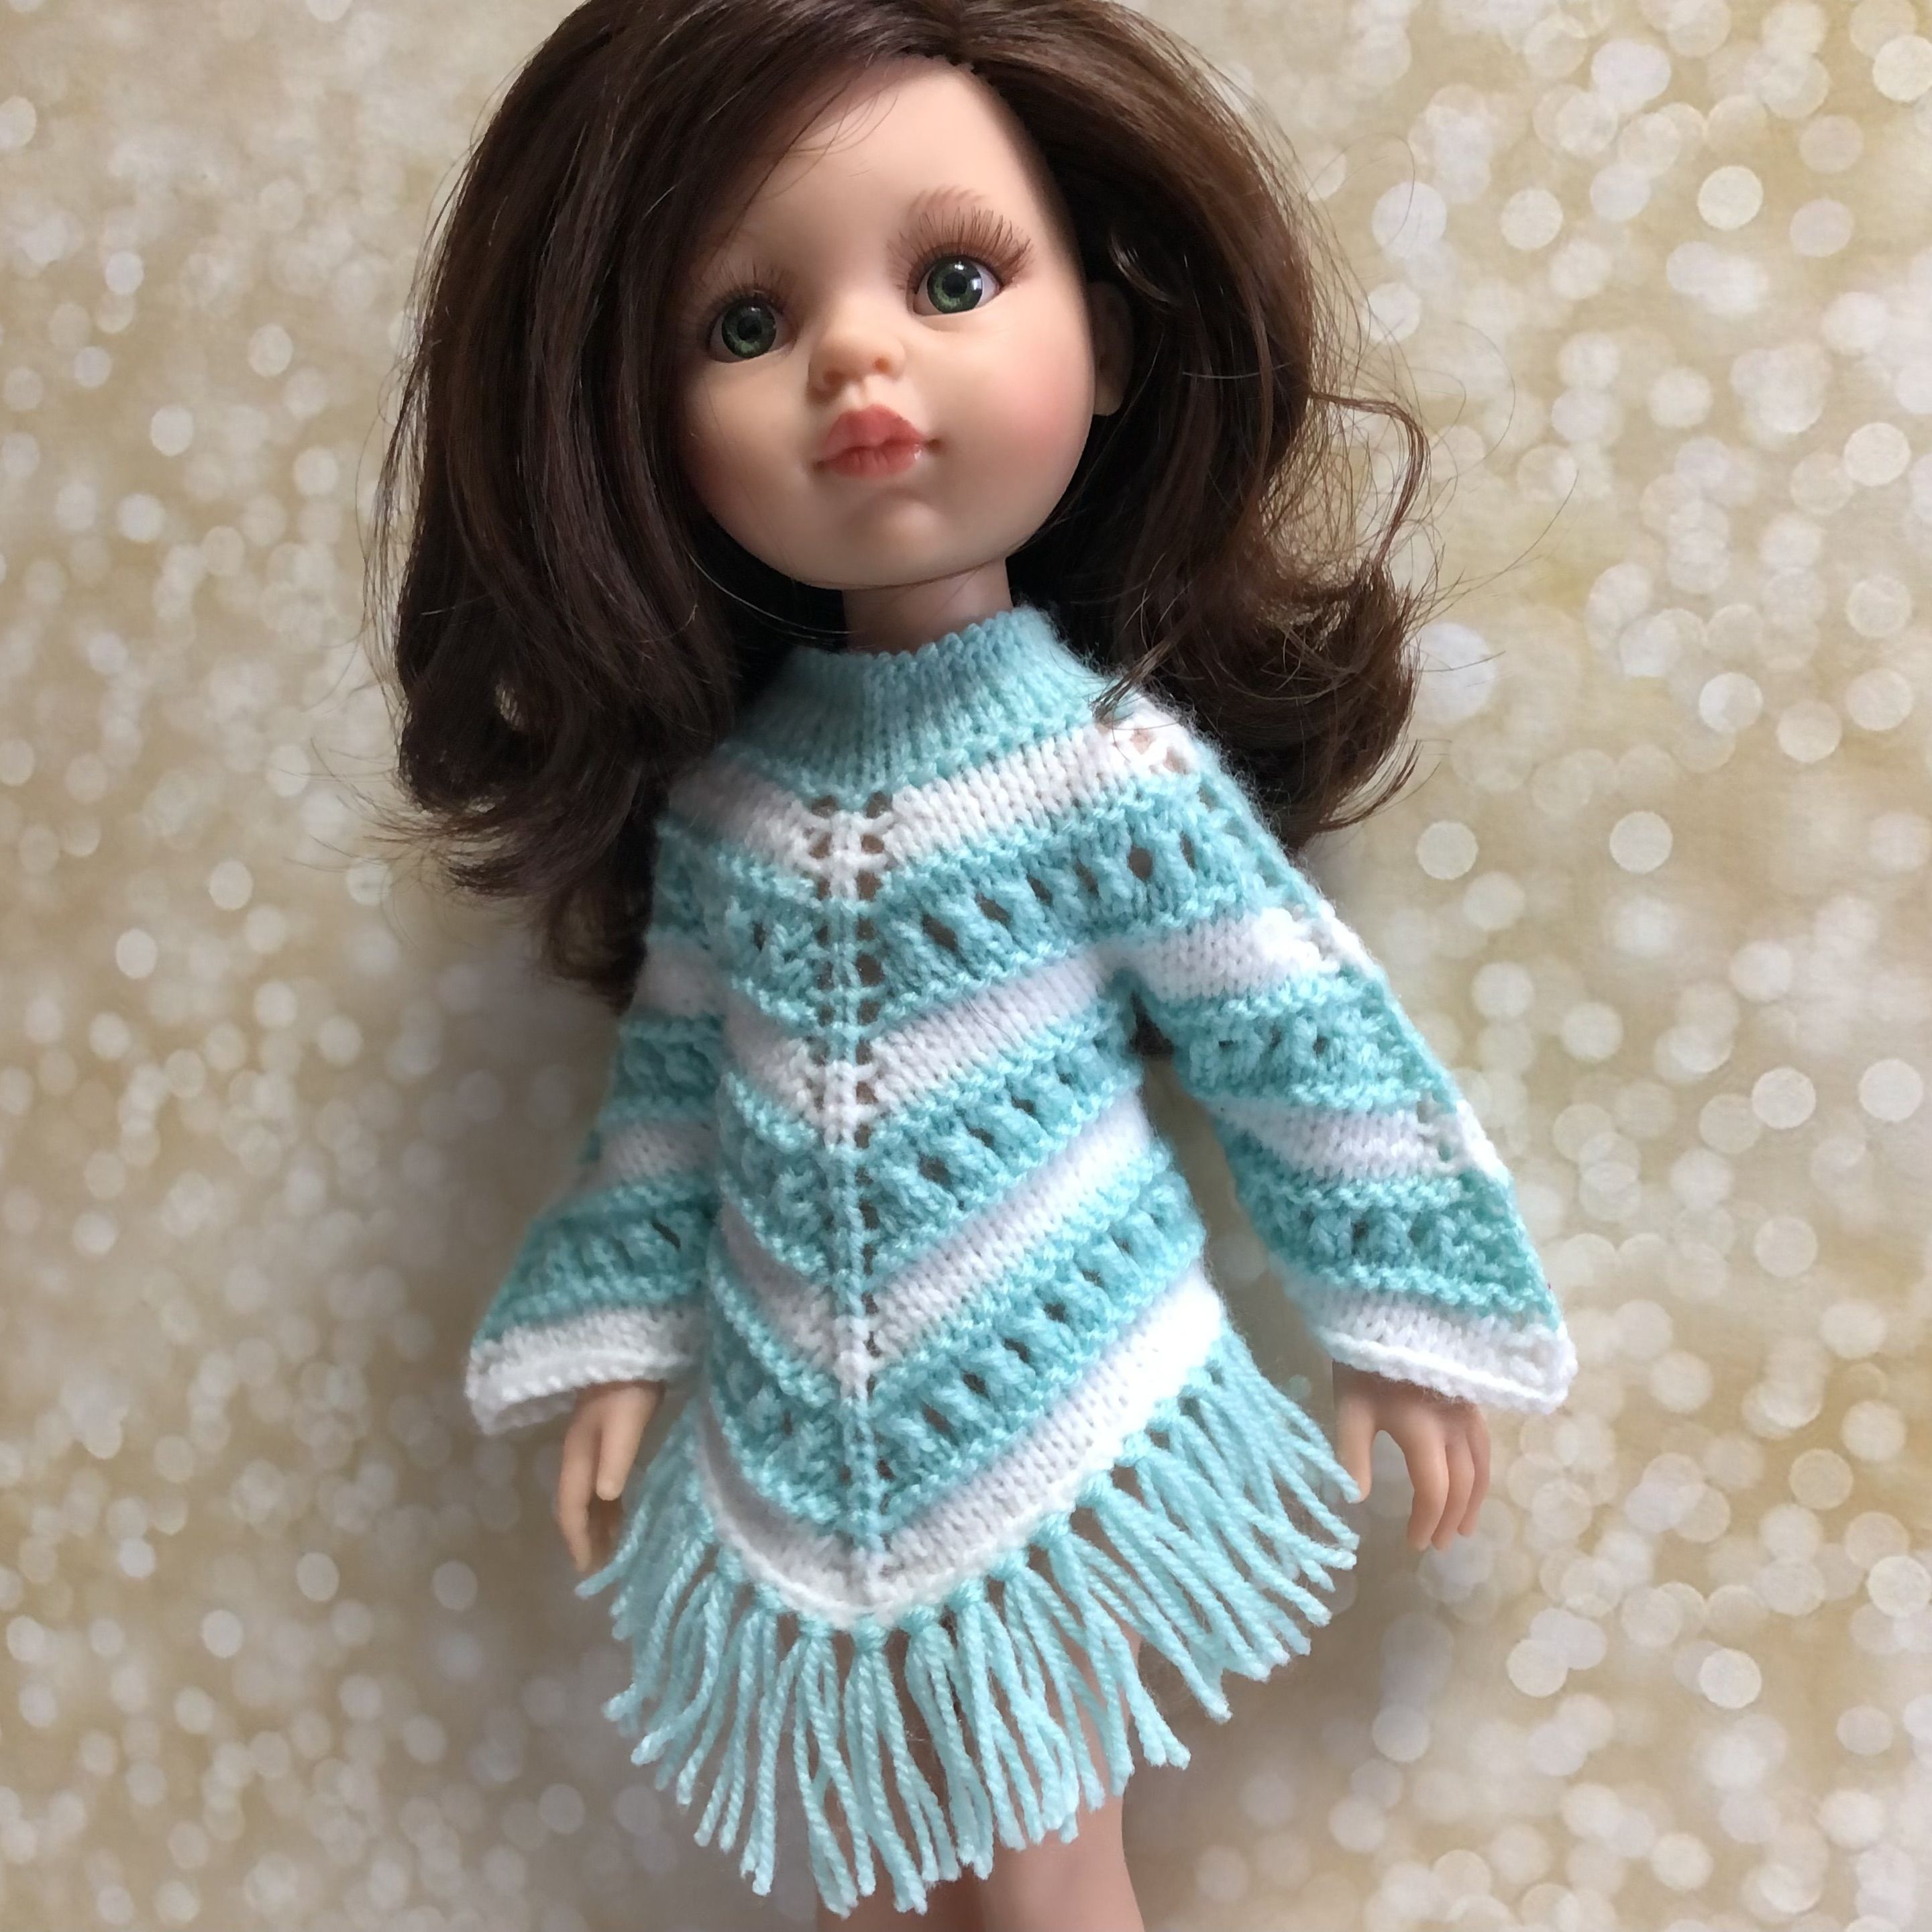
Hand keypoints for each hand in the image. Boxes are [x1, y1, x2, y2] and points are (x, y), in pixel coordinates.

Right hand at [556, 1380, 662, 1573]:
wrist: (631, 1344)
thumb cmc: (630, 1385)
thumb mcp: (626, 1422)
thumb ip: (615, 1459)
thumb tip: (605, 1497)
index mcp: (578, 1453)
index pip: (571, 1506)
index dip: (577, 1539)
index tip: (587, 1569)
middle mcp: (579, 1452)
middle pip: (576, 1503)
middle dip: (585, 1535)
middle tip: (601, 1566)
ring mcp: (591, 1442)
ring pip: (590, 1492)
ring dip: (598, 1520)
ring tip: (613, 1547)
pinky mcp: (607, 1432)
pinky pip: (602, 1478)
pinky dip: (609, 1500)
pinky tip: (621, 1507)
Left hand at [1332, 1361, 1489, 1551]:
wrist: (1389, 1315)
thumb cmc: (1364, 1363)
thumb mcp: (1350, 1408)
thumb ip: (1352, 1455)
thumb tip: (1356, 1500)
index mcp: (1422, 1430)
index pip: (1434, 1490)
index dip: (1426, 1521)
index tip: (1415, 1543)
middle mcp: (1454, 1425)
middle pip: (1462, 1484)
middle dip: (1451, 1519)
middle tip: (1440, 1545)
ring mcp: (1468, 1412)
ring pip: (1481, 1467)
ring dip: (1474, 1502)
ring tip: (1464, 1528)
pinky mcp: (1472, 1400)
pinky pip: (1484, 1447)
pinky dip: (1481, 1475)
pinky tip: (1474, 1484)